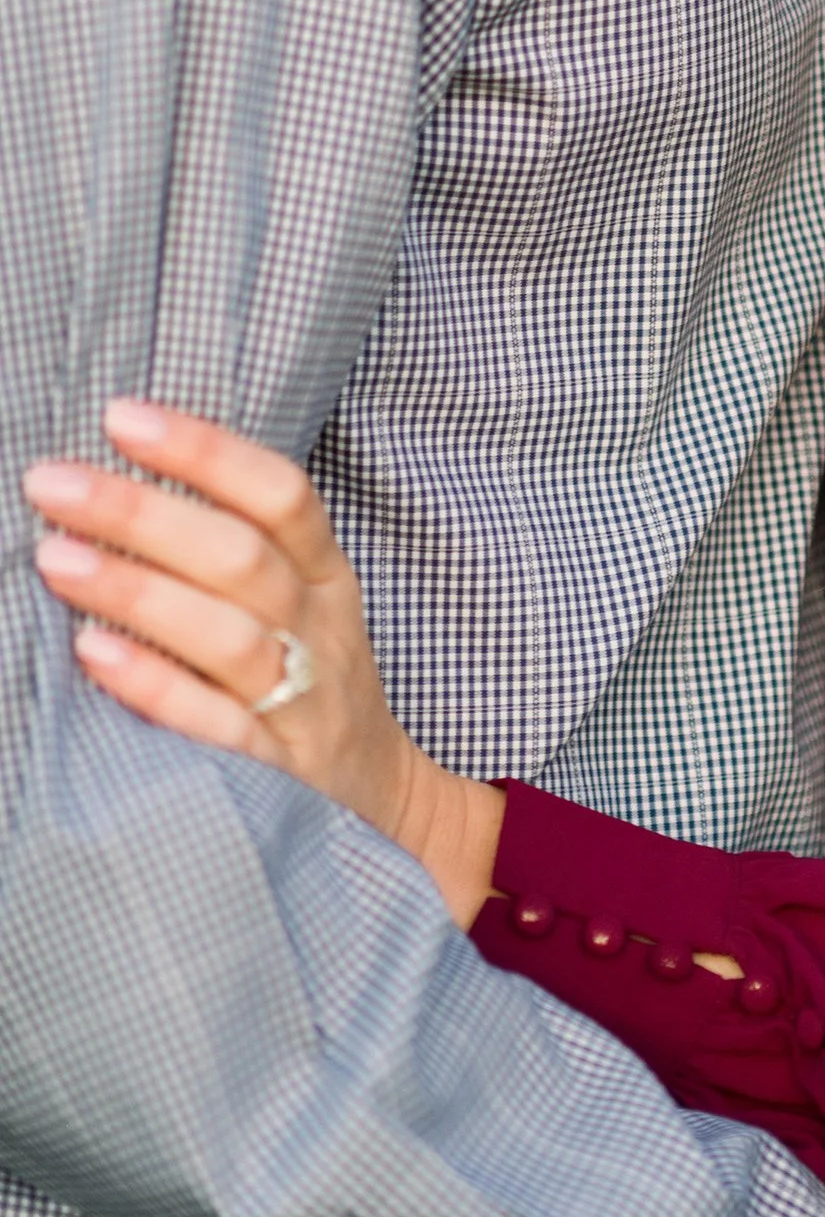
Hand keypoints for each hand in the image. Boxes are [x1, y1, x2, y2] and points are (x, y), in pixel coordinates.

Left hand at [23, 404, 502, 925]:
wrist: (380, 798)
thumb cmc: (308, 682)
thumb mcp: (301, 604)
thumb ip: (238, 551)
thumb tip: (122, 481)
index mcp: (326, 577)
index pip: (281, 494)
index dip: (206, 451)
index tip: (122, 417)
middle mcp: (320, 631)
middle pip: (242, 559)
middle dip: (143, 512)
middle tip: (52, 481)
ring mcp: (303, 703)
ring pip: (229, 636)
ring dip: (139, 591)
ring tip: (54, 557)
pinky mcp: (280, 773)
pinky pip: (219, 726)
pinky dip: (156, 687)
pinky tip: (92, 656)